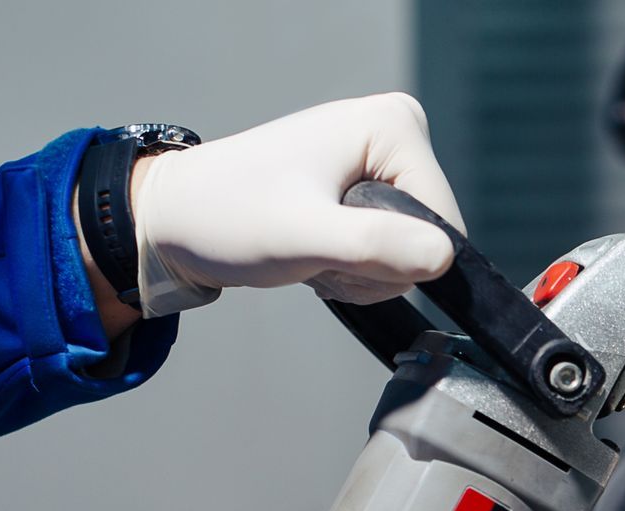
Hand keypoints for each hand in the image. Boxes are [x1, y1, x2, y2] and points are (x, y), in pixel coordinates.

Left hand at [131, 93, 466, 317]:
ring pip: (412, 254)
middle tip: (317, 249)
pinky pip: (392, 253)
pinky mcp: (371, 189)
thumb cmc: (229, 216)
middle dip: (374, 264)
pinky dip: (354, 269)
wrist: (180, 220)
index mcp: (394, 125)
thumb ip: (374, 245)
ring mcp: (385, 162)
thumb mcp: (303, 235)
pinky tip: (316, 251)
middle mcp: (398, 133)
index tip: (334, 245)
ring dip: (361, 271)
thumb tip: (443, 258)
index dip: (396, 256)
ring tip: (311, 249)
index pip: (444, 221)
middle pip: (430, 238)